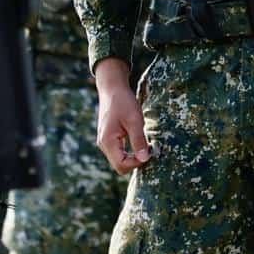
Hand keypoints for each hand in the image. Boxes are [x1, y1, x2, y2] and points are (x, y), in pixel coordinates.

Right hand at [94, 58, 151, 174]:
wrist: (112, 88)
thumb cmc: (123, 101)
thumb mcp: (134, 120)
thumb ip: (139, 140)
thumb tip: (144, 159)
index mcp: (107, 141)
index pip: (121, 166)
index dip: (137, 163)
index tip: (149, 153)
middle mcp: (103, 144)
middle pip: (119, 166)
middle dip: (135, 162)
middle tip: (149, 151)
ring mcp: (105, 142)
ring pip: (119, 160)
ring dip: (133, 157)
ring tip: (145, 146)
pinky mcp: (108, 138)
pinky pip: (119, 152)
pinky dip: (129, 152)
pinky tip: (139, 142)